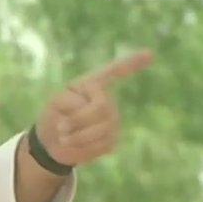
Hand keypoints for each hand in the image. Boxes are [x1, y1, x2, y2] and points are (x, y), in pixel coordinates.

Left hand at [35, 50, 153, 167]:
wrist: (52, 143)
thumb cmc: (53, 116)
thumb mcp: (54, 104)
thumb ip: (73, 103)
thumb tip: (94, 116)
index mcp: (92, 85)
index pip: (114, 72)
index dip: (132, 63)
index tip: (150, 54)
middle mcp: (107, 99)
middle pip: (101, 107)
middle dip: (79, 120)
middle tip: (61, 127)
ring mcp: (112, 119)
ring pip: (102, 128)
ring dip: (77, 136)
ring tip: (63, 137)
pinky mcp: (112, 139)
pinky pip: (101, 143)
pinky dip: (82, 147)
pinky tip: (74, 145)